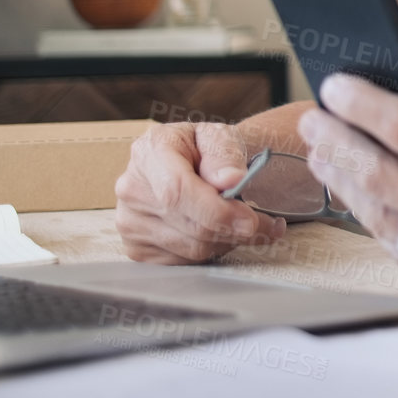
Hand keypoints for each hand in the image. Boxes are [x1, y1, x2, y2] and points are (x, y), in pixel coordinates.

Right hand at [114, 122, 285, 263]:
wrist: (192, 163)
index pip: (176, 191)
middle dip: (234, 230)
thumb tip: (231, 180)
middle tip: (268, 225)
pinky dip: (213, 251)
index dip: (216, 211)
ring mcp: (129, 222)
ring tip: (251, 223)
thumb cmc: (208, 149)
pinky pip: (184, 262)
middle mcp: (132, 188)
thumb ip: (225, 154)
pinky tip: (224, 232)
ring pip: (190, 248)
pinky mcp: (137, 248)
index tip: (250, 220)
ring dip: (229, 241)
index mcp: (149, 152)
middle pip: (188, 225)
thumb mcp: (220, 136)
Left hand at [298, 76, 397, 299]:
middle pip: (381, 173)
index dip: (365, 105)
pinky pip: (396, 247)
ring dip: (342, 180)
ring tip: (322, 152)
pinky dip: (370, 217)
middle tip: (312, 118)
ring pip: (379, 215)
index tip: (337, 85)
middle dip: (337, 141)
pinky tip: (358, 192)